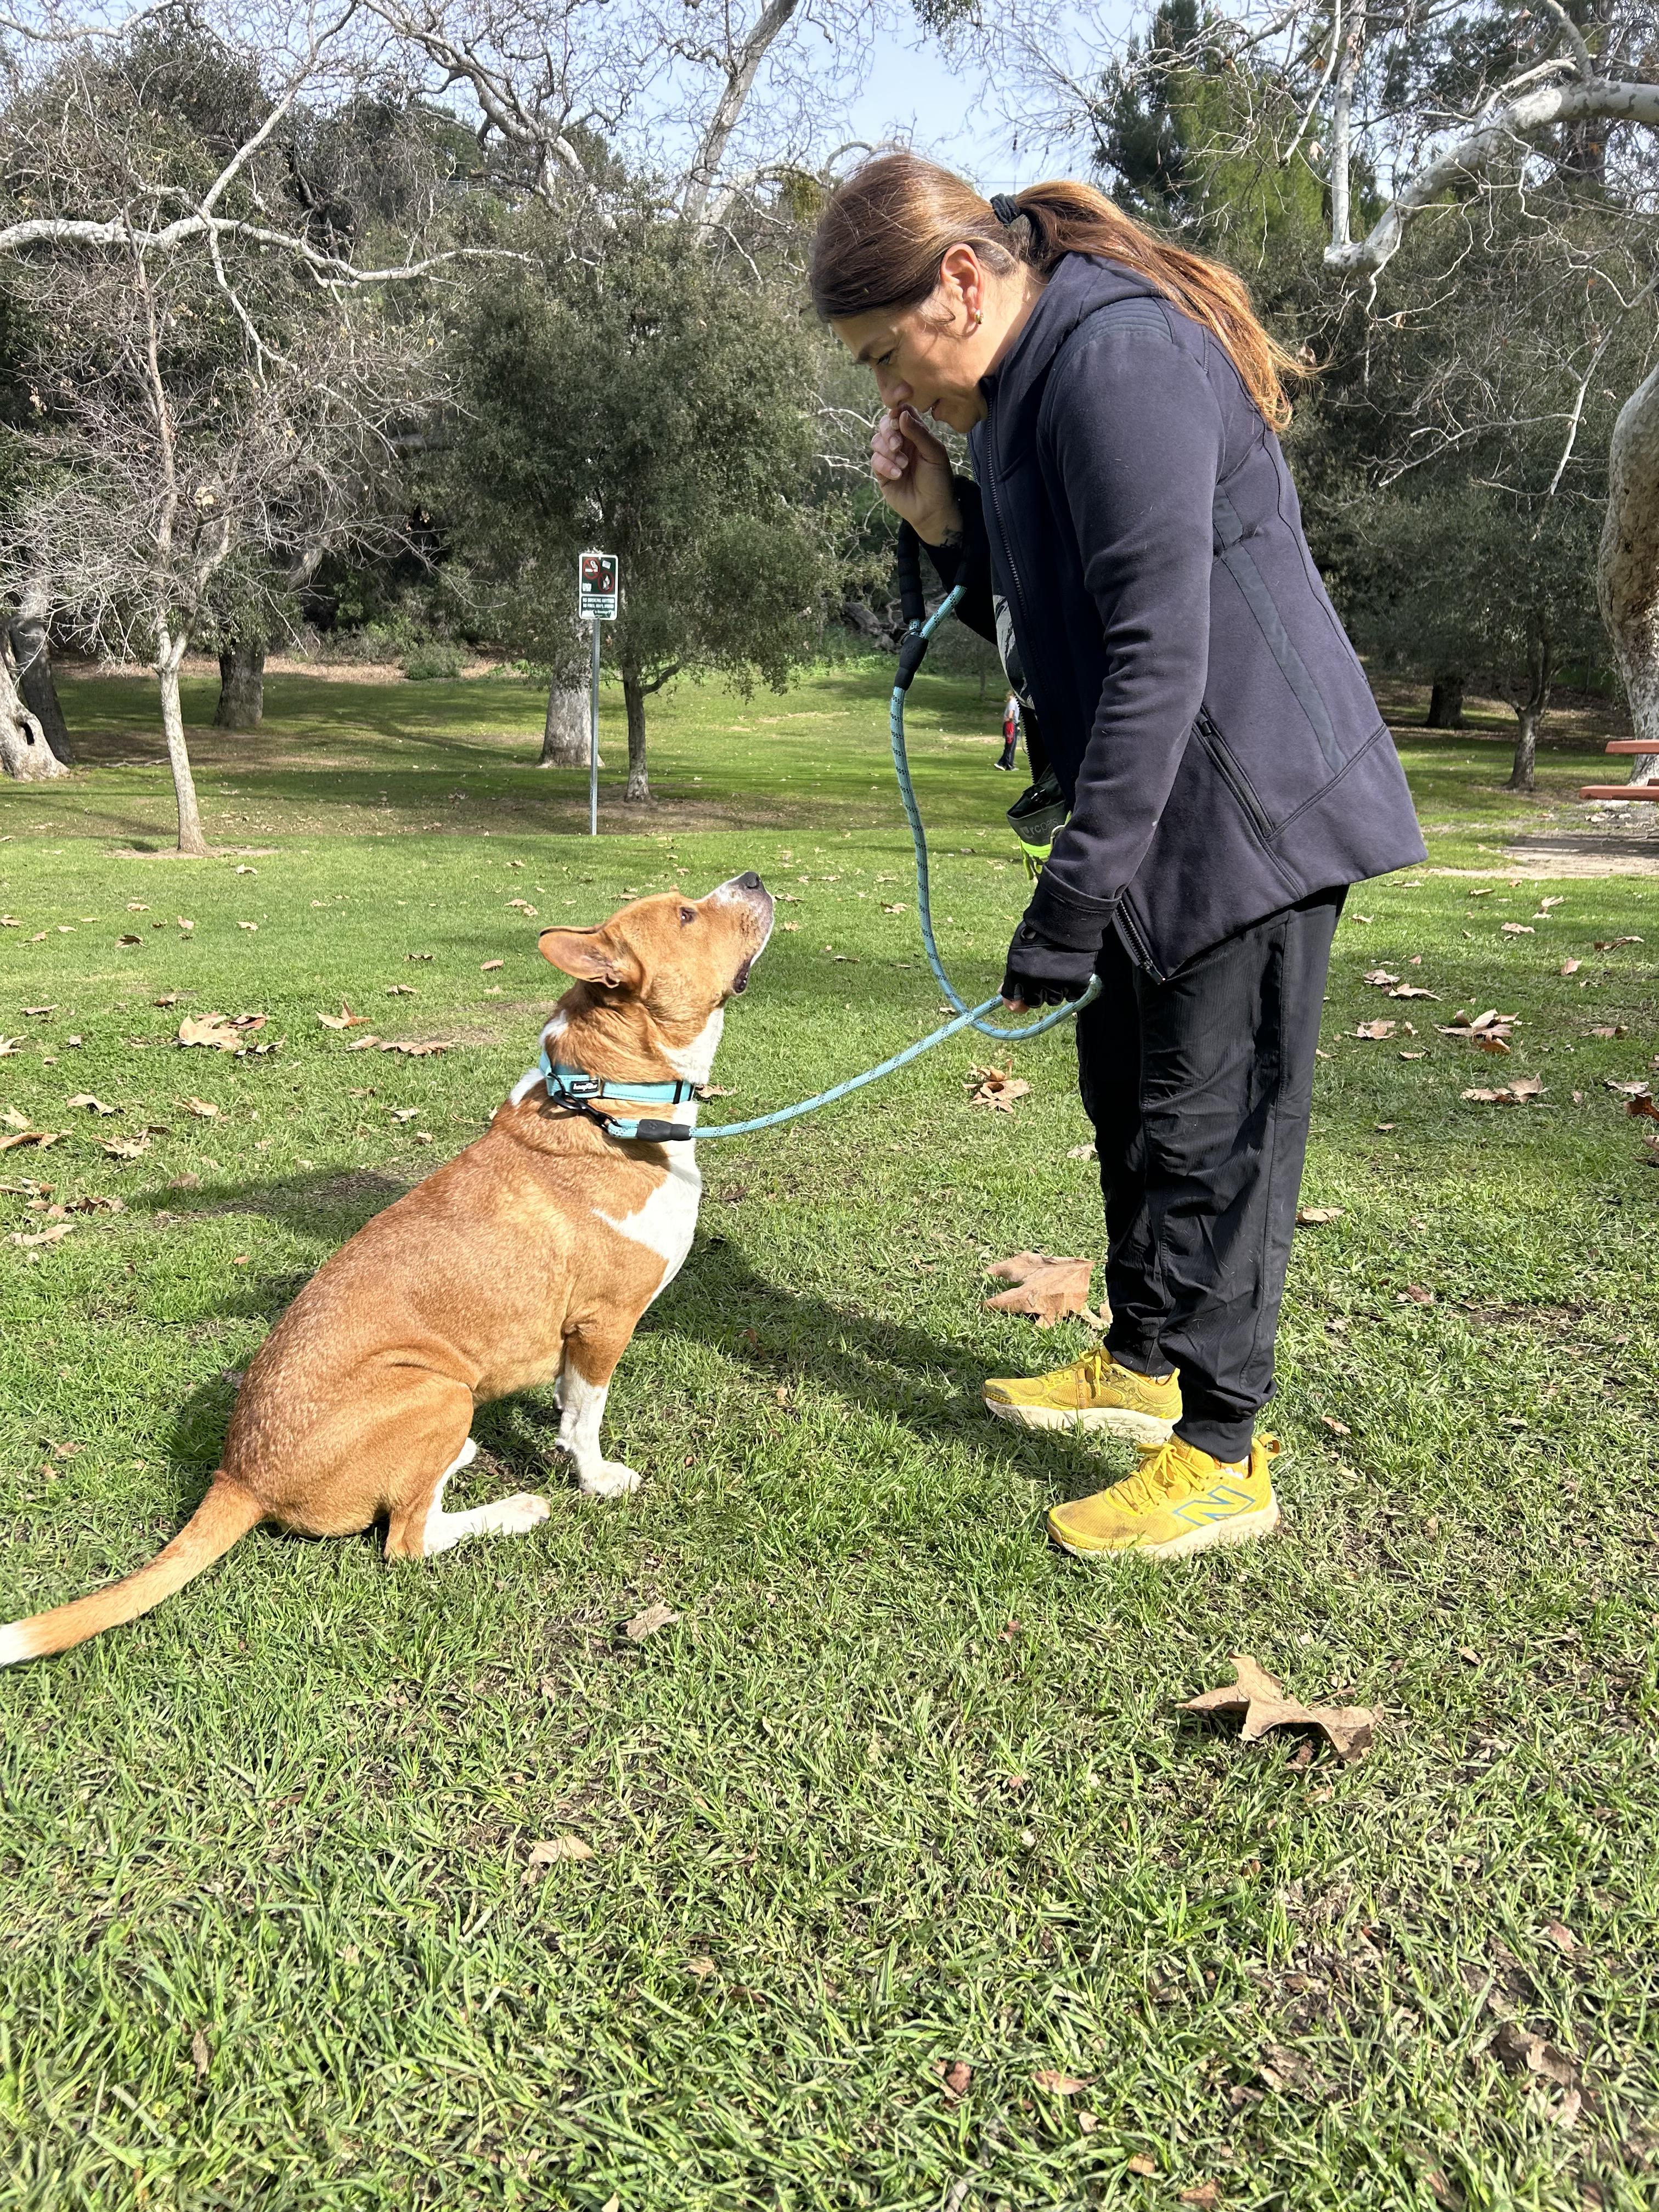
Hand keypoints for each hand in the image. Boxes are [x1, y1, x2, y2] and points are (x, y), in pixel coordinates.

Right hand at [870, 407, 961, 543]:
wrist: (932, 509)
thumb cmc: (938, 480)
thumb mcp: (934, 453)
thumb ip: (918, 433)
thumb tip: (901, 414)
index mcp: (916, 434)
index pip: (902, 413)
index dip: (897, 410)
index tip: (897, 414)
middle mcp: (902, 442)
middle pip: (885, 424)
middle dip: (889, 432)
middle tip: (898, 445)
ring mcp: (890, 457)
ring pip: (876, 441)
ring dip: (888, 452)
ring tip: (904, 466)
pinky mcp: (881, 472)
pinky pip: (875, 461)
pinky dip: (885, 466)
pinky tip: (898, 475)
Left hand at [1000, 918, 1097, 1010]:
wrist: (1067, 918)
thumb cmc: (1039, 931)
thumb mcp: (1018, 952)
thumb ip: (1012, 977)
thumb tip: (1009, 1002)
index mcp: (1019, 973)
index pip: (1013, 1001)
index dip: (1016, 1002)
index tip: (1019, 1002)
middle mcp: (1038, 982)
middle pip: (1035, 1002)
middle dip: (1037, 993)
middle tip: (1043, 976)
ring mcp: (1059, 983)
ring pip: (1054, 1000)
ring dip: (1055, 990)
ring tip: (1058, 970)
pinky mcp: (1078, 981)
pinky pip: (1072, 995)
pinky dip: (1071, 988)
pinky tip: (1069, 973)